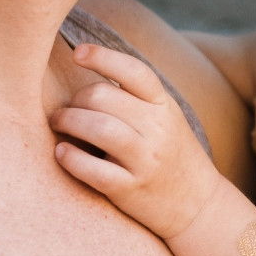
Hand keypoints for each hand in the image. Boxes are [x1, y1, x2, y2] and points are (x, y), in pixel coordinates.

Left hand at [50, 43, 221, 237]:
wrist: (197, 203)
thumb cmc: (172, 154)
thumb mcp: (166, 118)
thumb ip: (136, 97)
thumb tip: (90, 72)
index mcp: (164, 105)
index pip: (133, 71)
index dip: (102, 57)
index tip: (77, 52)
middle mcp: (158, 128)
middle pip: (103, 96)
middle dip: (75, 99)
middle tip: (65, 109)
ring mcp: (145, 160)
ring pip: (98, 128)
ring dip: (68, 121)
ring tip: (58, 123)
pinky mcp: (130, 189)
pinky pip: (93, 170)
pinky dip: (71, 158)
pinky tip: (61, 152)